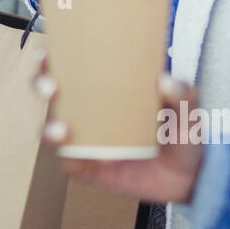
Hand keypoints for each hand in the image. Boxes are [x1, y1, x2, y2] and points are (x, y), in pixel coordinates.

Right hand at [32, 57, 202, 203]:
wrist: (190, 177)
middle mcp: (87, 110)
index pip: (69, 64)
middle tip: (52, 88)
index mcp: (104, 86)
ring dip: (47, 127)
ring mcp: (84, 139)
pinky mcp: (88, 168)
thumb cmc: (182, 133)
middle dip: (39, 84)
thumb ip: (183, 94)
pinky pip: (69, 163)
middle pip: (48, 92)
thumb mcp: (188, 109)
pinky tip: (86, 157)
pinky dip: (72, 159)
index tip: (48, 52)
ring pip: (49, 129)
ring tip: (63, 130)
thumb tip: (166, 80)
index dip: (49, 56)